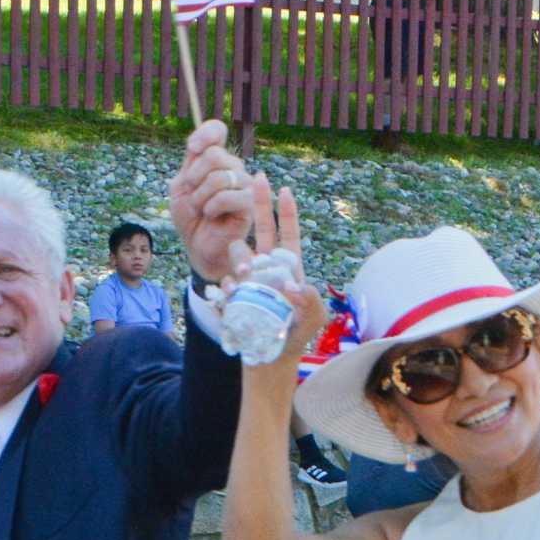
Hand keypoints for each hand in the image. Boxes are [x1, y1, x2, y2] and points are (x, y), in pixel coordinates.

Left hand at [169, 118, 255, 285]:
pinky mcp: (249, 203)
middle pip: (213, 154)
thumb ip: (191, 162)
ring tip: (202, 209)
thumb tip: (201, 144)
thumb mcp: (181, 186)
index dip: (205, 133)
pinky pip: (227, 196)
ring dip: (200, 197)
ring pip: (219, 177)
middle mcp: (233, 167)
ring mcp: (244, 184)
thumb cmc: (190, 218)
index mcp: (216, 159)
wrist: (198, 247)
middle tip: (193, 195)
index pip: (217, 129)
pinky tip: (212, 216)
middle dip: (194, 178)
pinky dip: (212, 207)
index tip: (193, 148)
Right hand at [227, 175, 325, 384]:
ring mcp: (248, 280)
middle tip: (256, 179)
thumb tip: (294, 284)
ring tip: (244, 273)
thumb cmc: (294, 337)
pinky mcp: (232, 295)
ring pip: (239, 252)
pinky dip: (229, 284)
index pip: (288, 234)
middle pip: (262, 230)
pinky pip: (226, 281)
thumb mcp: (313, 319)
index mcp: (289, 268)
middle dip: (260, 204)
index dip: (287, 212)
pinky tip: (233, 292)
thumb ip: (311, 301)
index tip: (284, 189)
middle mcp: (267, 268)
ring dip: (241, 255)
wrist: (268, 360)